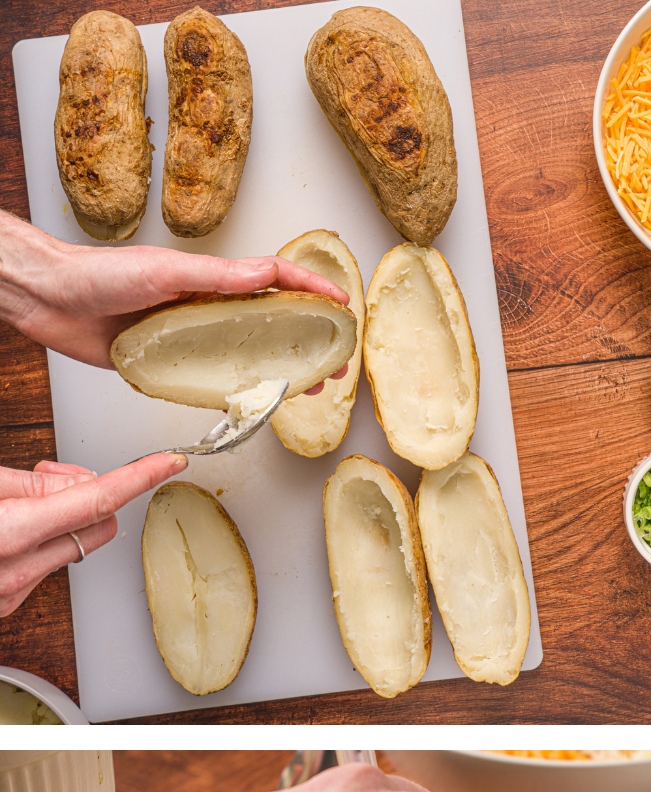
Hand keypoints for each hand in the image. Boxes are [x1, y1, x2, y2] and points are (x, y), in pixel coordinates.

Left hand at [0, 209, 349, 368]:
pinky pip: (212, 383)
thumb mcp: (165, 271)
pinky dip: (238, 394)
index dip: (312, 290)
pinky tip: (257, 404)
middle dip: (307, 340)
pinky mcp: (170, 366)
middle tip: (333, 361)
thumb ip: (216, 276)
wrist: (51, 300)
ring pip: (246, 356)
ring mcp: (190, 338)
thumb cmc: (98, 275)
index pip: (274, 280)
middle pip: (270, 324)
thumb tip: (265, 274)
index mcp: (209, 278)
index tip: (341, 306)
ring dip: (280, 372)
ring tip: (306, 389)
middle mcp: (205, 307)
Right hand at [0, 452, 187, 615]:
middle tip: (47, 476)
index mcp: (11, 532)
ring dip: (61, 520)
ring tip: (16, 505)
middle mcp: (20, 570)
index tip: (170, 464)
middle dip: (88, 496)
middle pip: (99, 527)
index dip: (140, 478)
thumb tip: (81, 483)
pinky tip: (9, 533)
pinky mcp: (11, 602)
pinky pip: (47, 565)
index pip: (98, 500)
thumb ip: (29, 484)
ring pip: (74, 547)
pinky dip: (40, 543)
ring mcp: (16, 591)